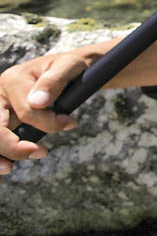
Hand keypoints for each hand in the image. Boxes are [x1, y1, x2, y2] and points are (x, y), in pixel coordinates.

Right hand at [0, 51, 87, 179]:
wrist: (68, 68)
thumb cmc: (69, 66)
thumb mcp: (69, 66)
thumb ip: (53, 82)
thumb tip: (38, 102)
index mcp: (13, 79)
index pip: (25, 111)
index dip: (49, 123)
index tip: (70, 123)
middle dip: (12, 146)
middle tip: (40, 153)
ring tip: (9, 169)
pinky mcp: (3, 119)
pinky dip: (0, 154)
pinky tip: (4, 168)